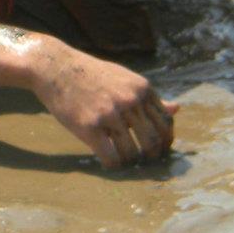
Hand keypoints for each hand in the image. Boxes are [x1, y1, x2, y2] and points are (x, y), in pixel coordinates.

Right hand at [27, 36, 177, 167]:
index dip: (165, 141)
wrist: (56, 67)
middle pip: (153, 141)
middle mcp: (130, 100)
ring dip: (129, 162)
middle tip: (143, 161)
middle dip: (151, 157)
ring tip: (122, 160)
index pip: (166, 123)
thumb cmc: (91, 74)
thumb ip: (149, 97)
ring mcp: (110, 114)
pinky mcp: (90, 127)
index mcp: (142, 88)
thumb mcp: (125, 79)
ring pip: (133, 153)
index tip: (159, 150)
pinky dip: (113, 165)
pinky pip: (111, 158)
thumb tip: (177, 109)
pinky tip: (108, 161)